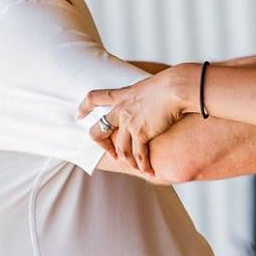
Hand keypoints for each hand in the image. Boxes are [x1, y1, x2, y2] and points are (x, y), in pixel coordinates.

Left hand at [80, 64, 196, 174]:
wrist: (176, 88)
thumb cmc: (172, 83)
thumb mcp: (151, 86)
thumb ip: (146, 96)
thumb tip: (156, 99)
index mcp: (122, 95)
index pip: (94, 98)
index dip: (84, 107)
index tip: (78, 115)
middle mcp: (121, 110)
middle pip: (99, 130)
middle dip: (102, 145)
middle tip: (111, 154)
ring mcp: (129, 123)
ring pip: (121, 149)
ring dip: (128, 161)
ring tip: (136, 167)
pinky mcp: (141, 133)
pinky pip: (139, 155)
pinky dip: (143, 165)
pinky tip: (148, 171)